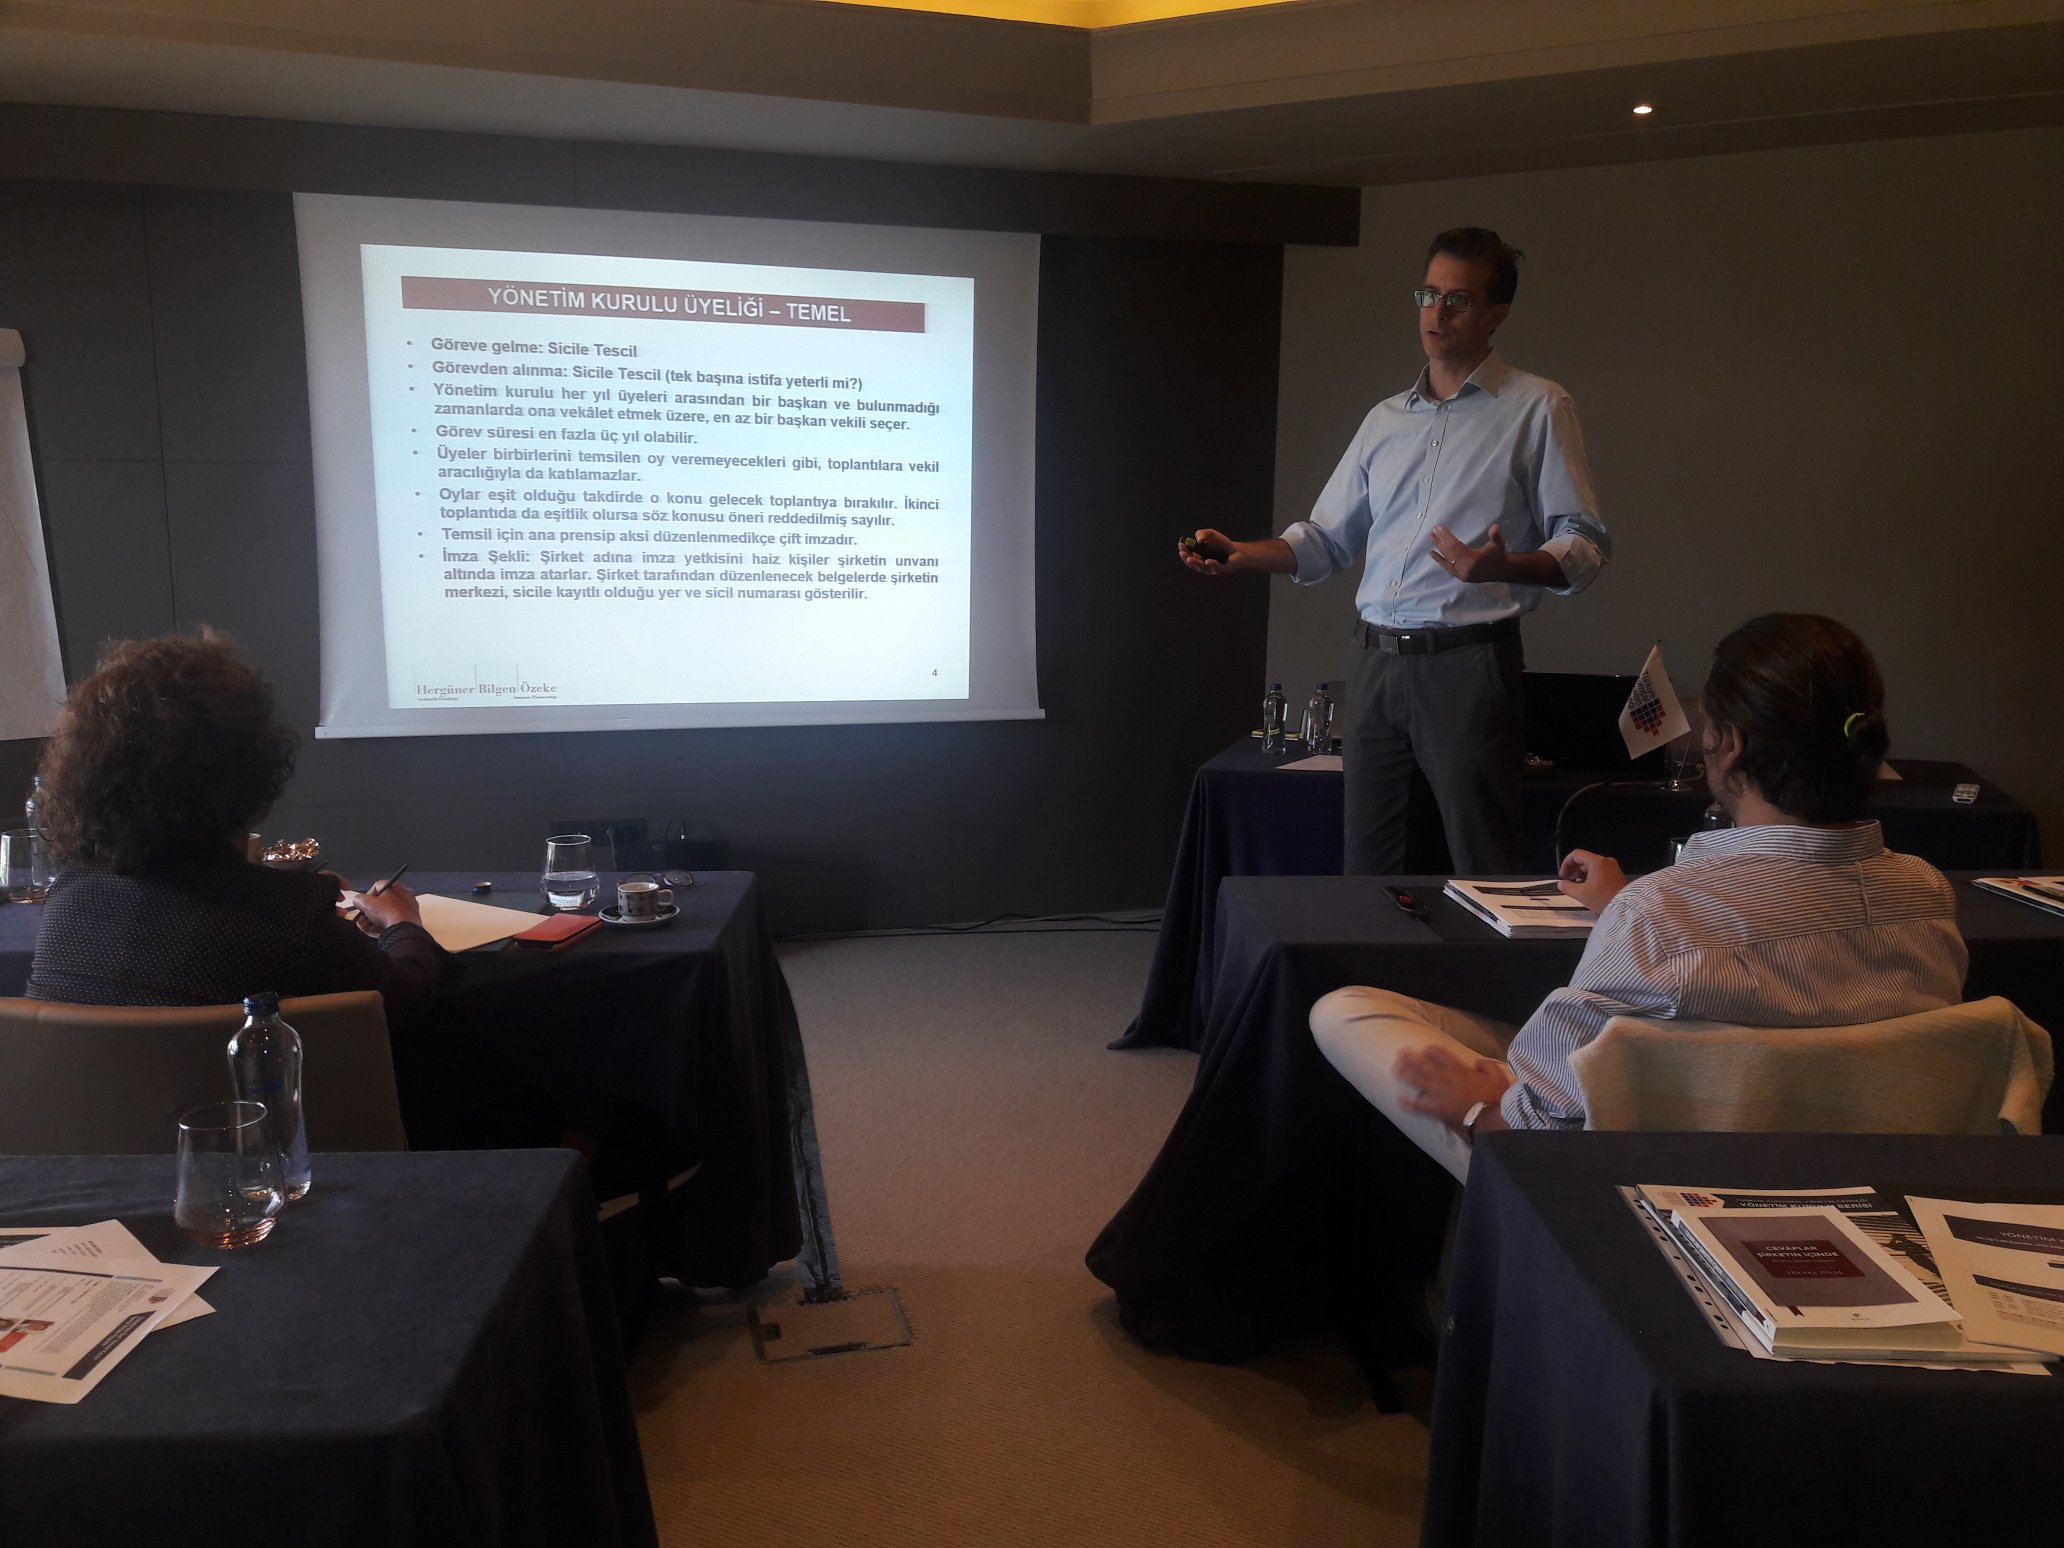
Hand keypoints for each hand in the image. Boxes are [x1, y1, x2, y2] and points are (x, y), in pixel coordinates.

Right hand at [338, 879, 422, 934]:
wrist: (403, 928)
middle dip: (369, 911)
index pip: (378, 886)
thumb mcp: (366, 902)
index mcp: (396, 887)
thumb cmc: (389, 912)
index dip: (367, 895)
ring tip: (366, 925)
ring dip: (373, 919)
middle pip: (382, 901)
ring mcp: (408, 909)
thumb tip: (358, 901)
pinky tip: (376, 929)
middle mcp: (404, 896)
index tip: (362, 903)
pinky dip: (383, 925)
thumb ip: (358, 899)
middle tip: (362, 917)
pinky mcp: (409, 921)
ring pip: (386, 912)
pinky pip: (393, 921)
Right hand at [1176, 527, 1240, 575]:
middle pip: (1192, 564)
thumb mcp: (1210, 534)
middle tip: (1182, 553)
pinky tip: (1208, 561)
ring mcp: (1212, 569)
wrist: (1236, 550)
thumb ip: (1203, 533)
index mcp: (1198, 558)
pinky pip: (1216, 569)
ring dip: (1195, 563)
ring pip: (1202, 568)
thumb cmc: (1221, 544)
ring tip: (1190, 558)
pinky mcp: (1222, 570)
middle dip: (1186, 558)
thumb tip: (1198, 539)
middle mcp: (1203, 565)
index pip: (1188, 556)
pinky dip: (1212, 565)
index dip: (1184, 551)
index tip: (1181, 544)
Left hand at [1392, 1045, 1512, 1128]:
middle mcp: (1447, 1080)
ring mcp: (1441, 1094)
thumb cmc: (1496, 1098)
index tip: (1426, 1048)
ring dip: (1407, 1074)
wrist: (1491, 1118)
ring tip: (1395, 1068)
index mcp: (1461, 1071)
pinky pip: (1421, 1106)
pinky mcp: (1438, 1109)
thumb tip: (1477, 1063)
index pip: (1444, 1056)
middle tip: (1401, 1052)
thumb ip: (1487, 1066)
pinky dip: (1409, 1104)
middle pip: (1426, 1066)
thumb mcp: (1498, 1077)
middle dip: (1413, 1059)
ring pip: (1420, 1081)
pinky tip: (1398, 1100)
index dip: (1433, 1051)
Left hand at [1429, 523, 1509, 582]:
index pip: (1455, 546)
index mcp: (1473, 559)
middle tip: (1433, 530)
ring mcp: (1461, 573)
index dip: (1446, 537)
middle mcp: (1465, 568)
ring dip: (1438, 547)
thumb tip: (1495, 527)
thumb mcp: (1498, 545)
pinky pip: (1447, 567)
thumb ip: (1495, 536)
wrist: (1501, 571)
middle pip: (1449, 552)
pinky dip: (1439, 559)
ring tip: (1431, 537)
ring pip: (1447, 558)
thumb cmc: (1498, 555)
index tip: (1439, 528)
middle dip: (1440, 540)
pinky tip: (1431, 552)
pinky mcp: (1459, 576)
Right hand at [1557, 849, 1627, 913]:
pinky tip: (1588, 888)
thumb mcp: (1581, 894)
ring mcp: (1612, 867)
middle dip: (1574, 870)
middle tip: (1568, 881)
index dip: (1566, 864)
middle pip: (1584, 859)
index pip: (1576, 854)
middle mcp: (1605, 861)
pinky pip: (1599, 871)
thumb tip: (1561, 884)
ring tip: (1578, 886)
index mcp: (1597, 862)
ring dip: (1582, 874)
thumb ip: (1567, 887)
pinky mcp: (1615, 874)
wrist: (1626, 907)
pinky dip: (1591, 877)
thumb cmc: (1607, 899)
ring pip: (1591, 866)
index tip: (1563, 874)